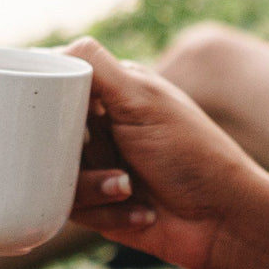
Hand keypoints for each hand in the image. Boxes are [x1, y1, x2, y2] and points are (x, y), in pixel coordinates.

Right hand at [64, 38, 268, 268]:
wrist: (222, 218)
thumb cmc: (191, 152)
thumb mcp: (143, 101)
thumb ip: (98, 70)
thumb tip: (56, 49)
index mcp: (113, 90)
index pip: (59, 83)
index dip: (47, 99)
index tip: (46, 112)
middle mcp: (102, 124)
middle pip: (48, 134)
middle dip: (75, 154)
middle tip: (111, 160)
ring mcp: (98, 165)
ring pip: (54, 175)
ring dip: (95, 186)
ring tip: (129, 187)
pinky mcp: (97, 205)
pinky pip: (71, 209)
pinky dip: (107, 211)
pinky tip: (142, 211)